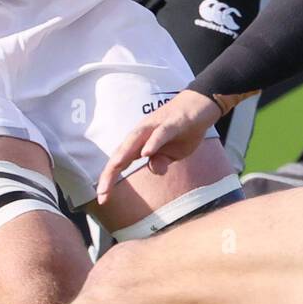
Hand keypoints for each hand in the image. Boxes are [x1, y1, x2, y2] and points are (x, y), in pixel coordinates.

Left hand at [95, 90, 220, 204]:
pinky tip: (145, 152)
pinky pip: (161, 133)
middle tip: (101, 194)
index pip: (120, 162)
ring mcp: (156, 125)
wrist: (201, 104)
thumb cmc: (183, 129)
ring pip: (135, 140)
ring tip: (113, 171)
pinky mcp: (173, 122)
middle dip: (110, 173)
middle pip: (122, 153)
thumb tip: (154, 168)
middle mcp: (143, 132)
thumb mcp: (174, 153)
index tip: (102, 199)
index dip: (109, 180)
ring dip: (123, 155)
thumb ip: (161, 161)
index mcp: (140, 142)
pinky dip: (152, 142)